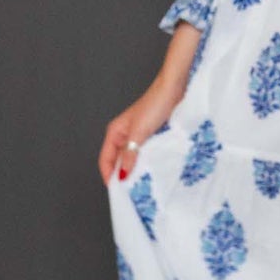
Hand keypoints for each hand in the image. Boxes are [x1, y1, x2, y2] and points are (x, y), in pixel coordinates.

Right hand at [99, 24, 201, 182]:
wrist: (174, 87)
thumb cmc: (155, 105)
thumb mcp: (139, 133)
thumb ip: (130, 154)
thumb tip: (122, 174)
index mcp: (115, 132)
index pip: (105, 159)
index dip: (108, 175)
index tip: (117, 192)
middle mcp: (124, 134)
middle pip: (118, 160)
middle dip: (123, 174)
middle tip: (132, 192)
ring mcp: (138, 134)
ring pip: (133, 157)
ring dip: (137, 168)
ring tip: (144, 184)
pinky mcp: (152, 134)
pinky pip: (146, 152)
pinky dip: (148, 161)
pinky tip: (154, 169)